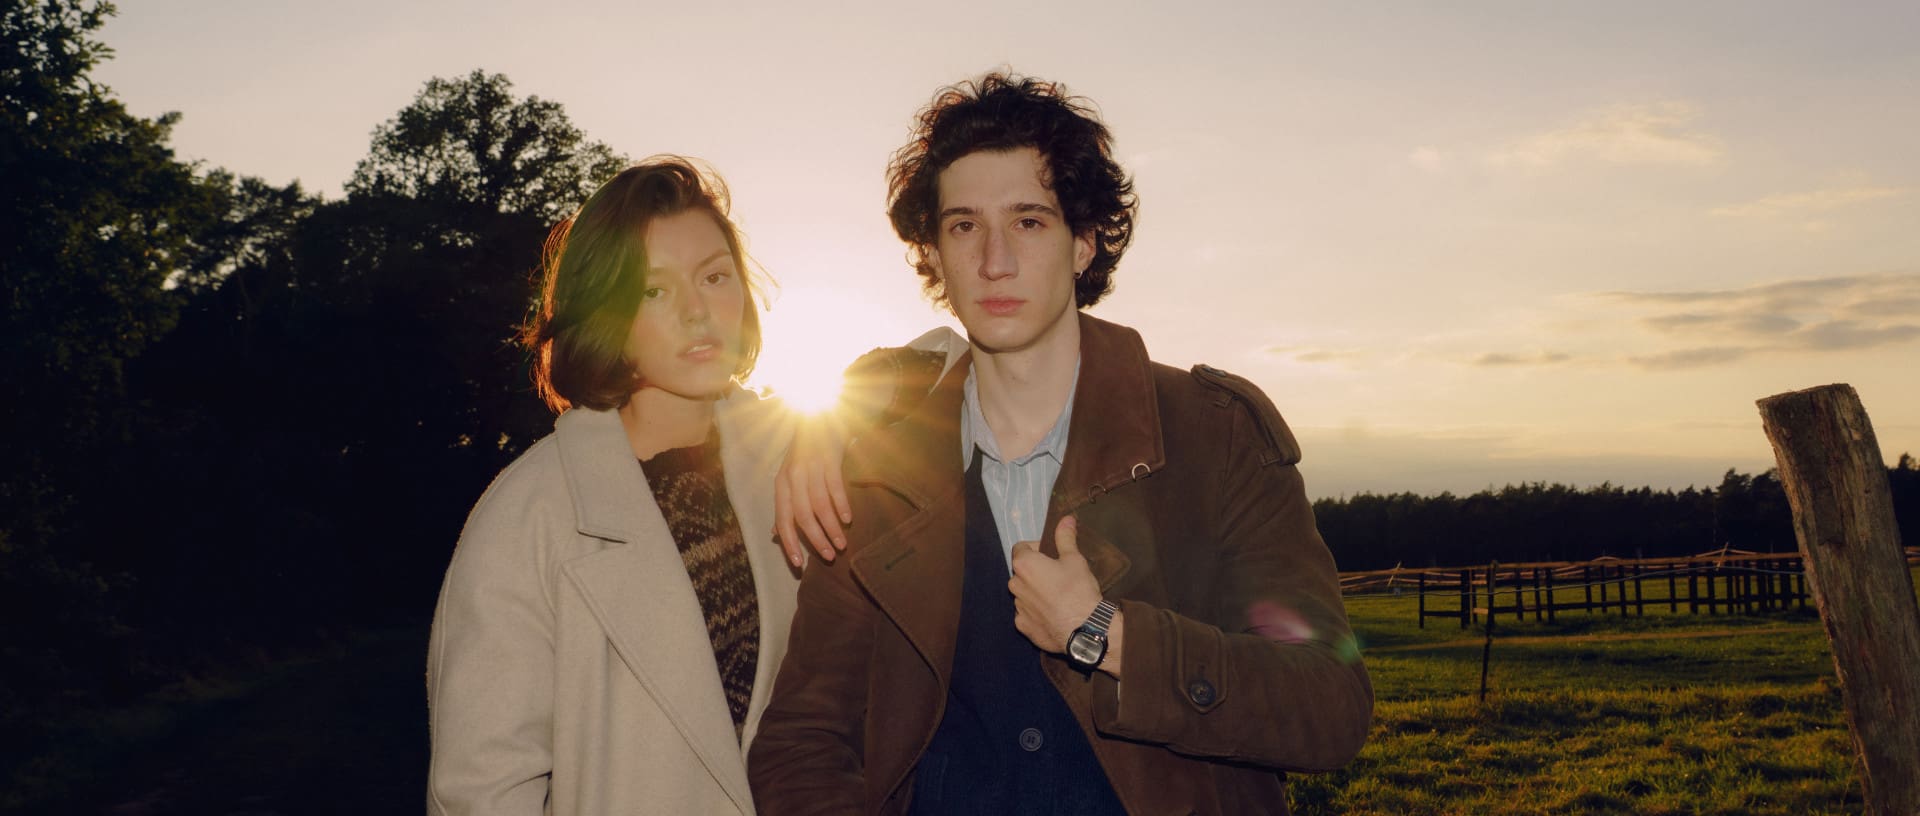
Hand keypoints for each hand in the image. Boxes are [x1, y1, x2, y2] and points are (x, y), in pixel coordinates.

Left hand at [774, 412, 851, 566]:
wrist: (818, 417)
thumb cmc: (805, 453)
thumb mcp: (790, 478)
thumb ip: (785, 505)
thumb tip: (776, 534)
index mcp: (781, 485)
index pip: (783, 520)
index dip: (790, 544)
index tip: (800, 565)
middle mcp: (792, 477)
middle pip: (802, 517)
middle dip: (816, 540)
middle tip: (830, 557)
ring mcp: (810, 467)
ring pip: (819, 505)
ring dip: (831, 528)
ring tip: (842, 544)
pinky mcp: (828, 458)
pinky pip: (834, 486)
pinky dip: (841, 505)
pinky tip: (848, 520)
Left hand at [1008, 516, 1105, 654]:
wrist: (1084, 628)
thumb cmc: (1078, 589)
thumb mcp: (1074, 559)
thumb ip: (1065, 537)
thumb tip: (1066, 518)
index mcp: (1024, 564)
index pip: (1021, 548)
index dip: (1037, 548)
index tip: (1053, 555)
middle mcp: (1014, 584)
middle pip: (1022, 571)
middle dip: (1036, 571)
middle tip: (1058, 576)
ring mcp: (1017, 607)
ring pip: (1024, 593)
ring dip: (1035, 592)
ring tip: (1058, 597)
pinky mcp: (1023, 627)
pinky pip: (1026, 614)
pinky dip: (1037, 612)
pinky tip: (1053, 614)